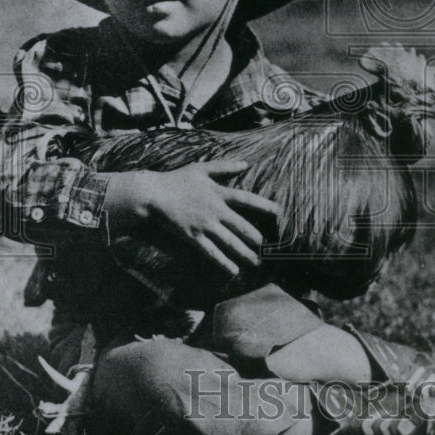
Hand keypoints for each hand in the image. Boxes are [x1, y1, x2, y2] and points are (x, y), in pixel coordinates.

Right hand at [103, 160, 280, 276]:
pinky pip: (211, 252)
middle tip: (267, 248)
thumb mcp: (202, 168)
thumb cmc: (177, 180)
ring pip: (230, 242)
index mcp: (219, 192)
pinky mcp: (193, 237)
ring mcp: (204, 225)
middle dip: (256, 238)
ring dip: (244, 254)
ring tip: (256, 262)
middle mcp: (215, 210)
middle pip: (242, 226)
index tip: (280, 212)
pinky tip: (233, 270)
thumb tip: (246, 163)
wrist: (154, 194)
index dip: (265, 206)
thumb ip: (224, 166)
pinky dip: (223, 262)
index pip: (247, 199)